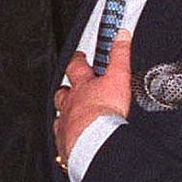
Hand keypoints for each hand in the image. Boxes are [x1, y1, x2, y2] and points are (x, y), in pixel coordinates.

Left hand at [53, 29, 131, 163]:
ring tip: (71, 117)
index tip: (79, 57)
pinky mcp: (65, 144)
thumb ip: (120, 56)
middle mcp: (69, 105)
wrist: (94, 143)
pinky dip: (66, 139)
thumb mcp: (118, 77)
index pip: (76, 67)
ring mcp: (65, 125)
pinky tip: (71, 143)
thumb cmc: (104, 113)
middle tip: (70, 88)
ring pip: (60, 117)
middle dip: (66, 90)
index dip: (77, 60)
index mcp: (82, 88)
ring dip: (65, 115)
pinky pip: (62, 140)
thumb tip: (121, 36)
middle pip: (62, 93)